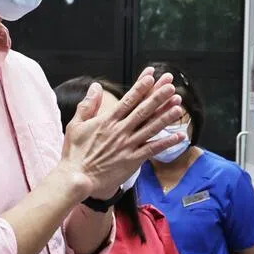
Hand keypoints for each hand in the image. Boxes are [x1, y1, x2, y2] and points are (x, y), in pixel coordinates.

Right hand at [61, 70, 182, 199]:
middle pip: (143, 110)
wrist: (77, 177)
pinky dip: (166, 143)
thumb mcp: (76, 124)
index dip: (141, 87)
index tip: (152, 76)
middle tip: (171, 87)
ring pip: (151, 128)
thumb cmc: (75, 153)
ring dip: (166, 116)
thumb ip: (87, 104)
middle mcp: (120, 131)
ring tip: (179, 106)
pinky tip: (179, 136)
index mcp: (107, 120)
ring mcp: (128, 145)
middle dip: (158, 97)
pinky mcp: (132, 160)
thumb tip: (95, 86)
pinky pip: (153, 149)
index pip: (128, 100)